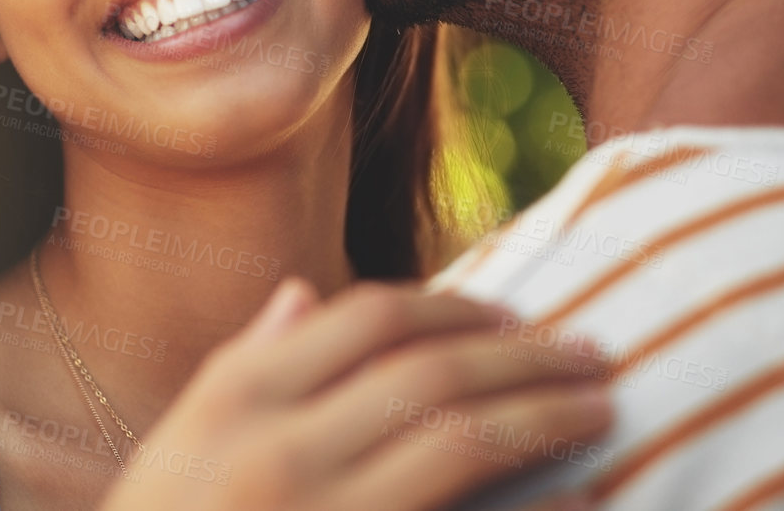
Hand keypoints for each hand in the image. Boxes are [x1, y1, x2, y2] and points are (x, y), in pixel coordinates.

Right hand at [99, 279, 608, 510]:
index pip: (368, 319)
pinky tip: (581, 500)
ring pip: (459, 440)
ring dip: (544, 415)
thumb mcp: (182, 441)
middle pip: (429, 371)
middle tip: (594, 353)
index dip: (455, 307)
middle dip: (525, 355)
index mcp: (236, 398)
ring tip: (601, 407)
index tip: (511, 314)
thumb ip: (247, 363)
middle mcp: (278, 449)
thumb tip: (303, 293)